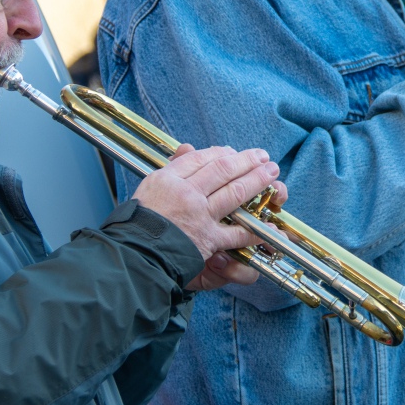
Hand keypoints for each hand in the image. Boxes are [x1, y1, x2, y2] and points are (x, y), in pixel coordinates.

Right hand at [131, 144, 281, 290]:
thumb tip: (186, 148)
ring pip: (234, 192)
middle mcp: (185, 193)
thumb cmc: (138, 225)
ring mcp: (198, 216)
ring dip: (256, 181)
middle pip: (223, 170)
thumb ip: (171, 169)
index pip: (200, 158)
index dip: (221, 153)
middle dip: (247, 161)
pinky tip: (266, 223)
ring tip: (270, 173)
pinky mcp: (208, 239)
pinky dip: (254, 228)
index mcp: (168, 179)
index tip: (233, 152)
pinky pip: (236, 232)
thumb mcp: (148, 189)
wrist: (133, 257)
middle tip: (262, 157)